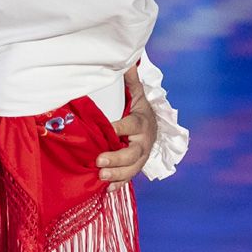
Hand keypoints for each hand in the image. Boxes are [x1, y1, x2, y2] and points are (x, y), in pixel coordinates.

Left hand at [97, 64, 156, 191]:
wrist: (152, 128)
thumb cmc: (138, 109)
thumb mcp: (136, 94)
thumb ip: (130, 81)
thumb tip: (129, 60)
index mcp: (141, 122)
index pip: (131, 126)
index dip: (120, 128)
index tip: (108, 130)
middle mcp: (143, 142)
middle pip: (133, 153)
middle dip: (116, 158)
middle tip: (99, 161)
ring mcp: (140, 157)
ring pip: (132, 169)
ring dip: (117, 175)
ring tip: (101, 177)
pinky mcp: (135, 167)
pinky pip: (128, 178)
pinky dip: (118, 185)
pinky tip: (106, 190)